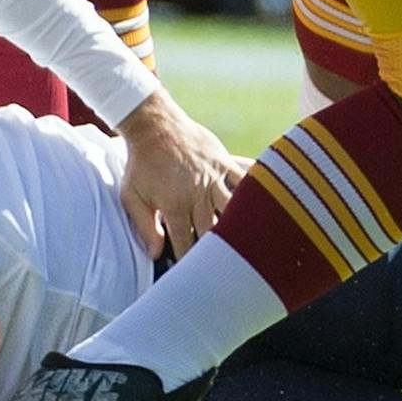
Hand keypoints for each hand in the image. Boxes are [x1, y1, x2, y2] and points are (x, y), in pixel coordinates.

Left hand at [116, 90, 244, 261]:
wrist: (153, 124)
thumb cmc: (141, 162)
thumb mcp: (132, 195)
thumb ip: (144, 226)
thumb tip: (156, 255)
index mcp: (175, 205)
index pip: (187, 245)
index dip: (191, 264)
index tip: (197, 276)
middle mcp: (197, 193)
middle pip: (215, 232)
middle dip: (221, 252)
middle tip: (229, 268)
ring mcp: (213, 176)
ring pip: (236, 208)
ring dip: (243, 226)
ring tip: (255, 245)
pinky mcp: (223, 161)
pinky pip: (245, 178)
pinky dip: (256, 190)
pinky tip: (269, 205)